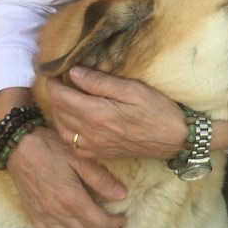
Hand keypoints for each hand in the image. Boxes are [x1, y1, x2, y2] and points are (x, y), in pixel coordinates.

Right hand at [5, 123, 126, 227]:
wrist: (17, 146)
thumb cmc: (50, 147)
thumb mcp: (79, 158)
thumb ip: (101, 179)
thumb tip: (121, 195)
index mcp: (71, 198)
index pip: (98, 222)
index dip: (113, 225)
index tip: (123, 220)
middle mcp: (57, 212)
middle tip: (115, 227)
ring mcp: (43, 214)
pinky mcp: (32, 213)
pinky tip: (69, 227)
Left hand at [46, 66, 186, 159]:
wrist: (174, 139)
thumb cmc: (157, 110)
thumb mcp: (132, 89)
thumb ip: (100, 82)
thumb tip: (74, 73)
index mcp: (98, 114)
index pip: (62, 97)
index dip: (53, 83)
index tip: (54, 73)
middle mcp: (91, 133)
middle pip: (58, 112)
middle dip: (55, 95)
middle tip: (60, 82)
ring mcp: (94, 147)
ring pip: (61, 129)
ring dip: (58, 112)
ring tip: (66, 99)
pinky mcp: (99, 154)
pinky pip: (71, 144)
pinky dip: (66, 130)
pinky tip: (73, 120)